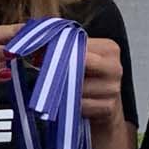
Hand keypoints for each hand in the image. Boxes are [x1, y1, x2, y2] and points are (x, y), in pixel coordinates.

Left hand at [0, 26, 121, 127]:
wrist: (106, 108)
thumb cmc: (89, 80)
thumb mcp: (80, 59)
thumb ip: (64, 48)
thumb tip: (33, 40)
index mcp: (110, 49)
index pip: (78, 44)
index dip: (55, 49)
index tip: (36, 53)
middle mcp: (115, 67)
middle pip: (77, 65)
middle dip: (58, 70)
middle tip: (41, 73)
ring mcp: (113, 88)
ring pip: (76, 87)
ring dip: (61, 91)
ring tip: (54, 91)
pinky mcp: (108, 107)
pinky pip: (79, 105)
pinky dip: (68, 106)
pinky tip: (66, 104)